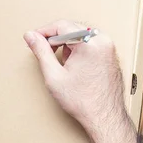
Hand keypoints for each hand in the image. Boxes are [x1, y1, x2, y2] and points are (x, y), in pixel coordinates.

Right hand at [24, 20, 129, 138]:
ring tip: (65, 64)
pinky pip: (91, 43)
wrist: (104, 117)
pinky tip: (76, 66)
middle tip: (45, 52)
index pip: (62, 25)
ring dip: (69, 44)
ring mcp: (110, 48)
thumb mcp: (54, 75)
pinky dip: (80, 49)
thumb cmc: (82, 101)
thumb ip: (41, 51)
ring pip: (82, 35)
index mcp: (89, 44)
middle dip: (57, 38)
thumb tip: (31, 36)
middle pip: (73, 28)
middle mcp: (103, 41)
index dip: (44, 31)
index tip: (34, 38)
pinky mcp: (111, 54)